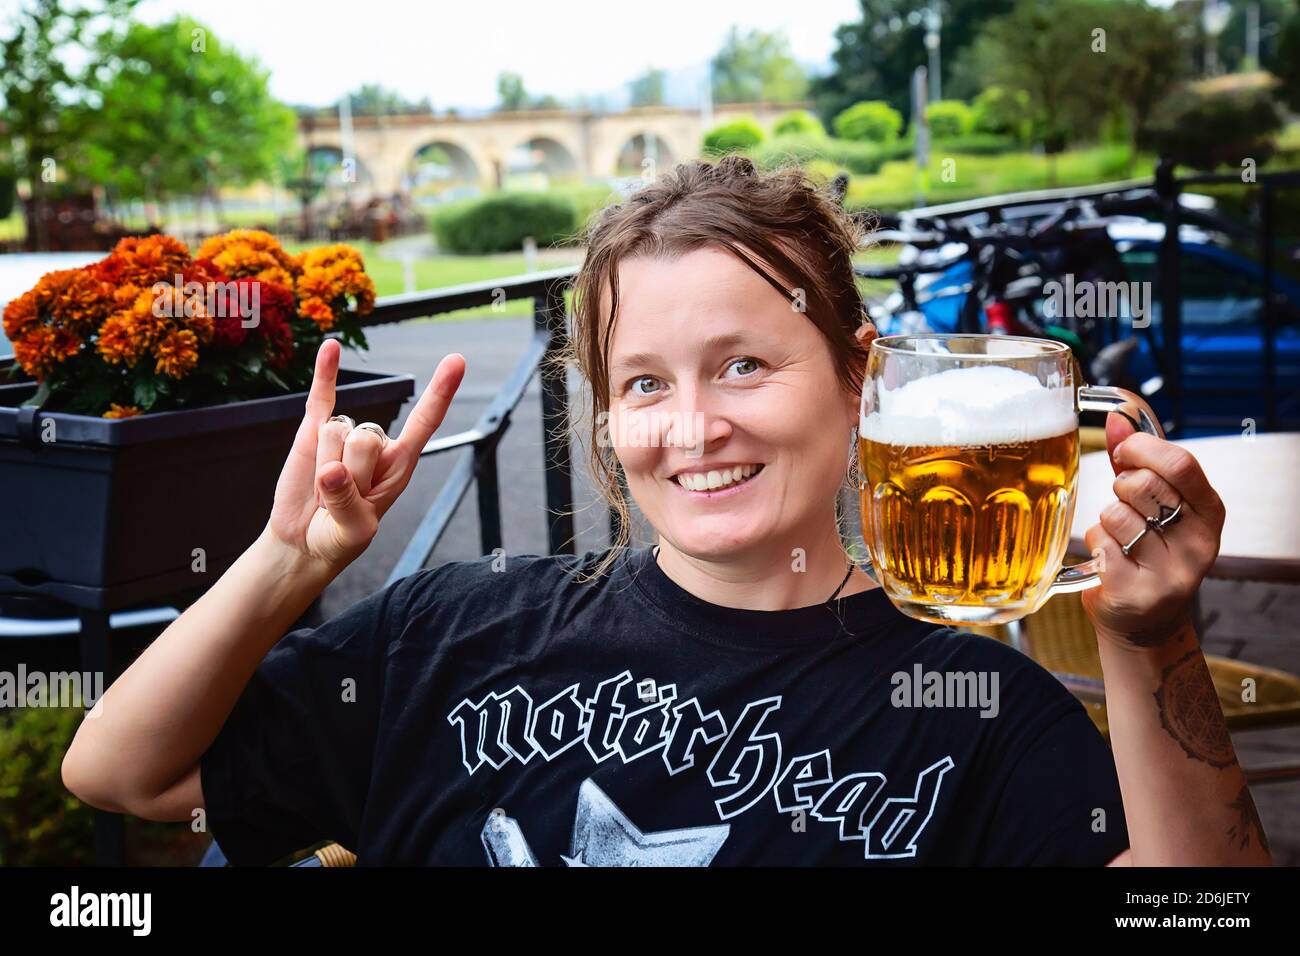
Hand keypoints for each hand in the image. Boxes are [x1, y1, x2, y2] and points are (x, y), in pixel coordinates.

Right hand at [266, 339, 465, 571]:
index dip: (440, 393)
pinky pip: (321, 397)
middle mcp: (376, 444)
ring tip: (323, 490)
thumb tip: (331, 469)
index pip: (424, 422)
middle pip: (366, 436)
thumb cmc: (338, 537)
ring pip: (336, 429)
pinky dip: (326, 372)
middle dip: (349, 472)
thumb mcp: (353, 531)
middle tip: (340, 499)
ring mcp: (344, 434)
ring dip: (324, 465)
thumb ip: (347, 503)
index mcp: (399, 464)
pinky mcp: (311, 431)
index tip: (457, 361)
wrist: (303, 542)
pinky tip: (332, 347)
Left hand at [1081, 412, 1226, 647]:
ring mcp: (1171, 571)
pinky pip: (1099, 542)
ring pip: (1115, 514)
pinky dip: (1095, 543)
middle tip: (1126, 507)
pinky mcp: (1137, 591)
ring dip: (1105, 520)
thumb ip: (1138, 460)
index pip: (1180, 464)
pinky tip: (1110, 559)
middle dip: (1120, 487)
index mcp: (1210, 512)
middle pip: (1142, 484)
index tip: (1123, 452)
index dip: (1142, 449)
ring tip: (1120, 539)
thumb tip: (1117, 418)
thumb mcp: (1155, 503)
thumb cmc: (1147, 551)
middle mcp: (1199, 542)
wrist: (1144, 620)